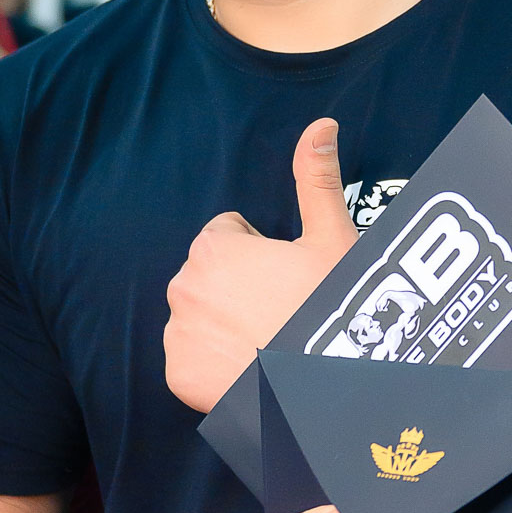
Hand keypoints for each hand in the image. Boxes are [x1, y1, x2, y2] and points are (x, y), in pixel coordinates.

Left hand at [165, 118, 357, 412]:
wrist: (326, 388)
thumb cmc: (333, 308)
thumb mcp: (332, 239)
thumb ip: (315, 179)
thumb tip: (321, 124)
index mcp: (214, 248)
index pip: (229, 237)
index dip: (263, 255)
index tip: (288, 279)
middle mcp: (183, 287)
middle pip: (211, 277)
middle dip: (240, 289)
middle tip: (283, 312)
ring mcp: (178, 334)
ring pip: (200, 318)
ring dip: (224, 325)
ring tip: (269, 343)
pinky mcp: (179, 376)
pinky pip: (193, 361)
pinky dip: (215, 366)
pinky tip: (251, 370)